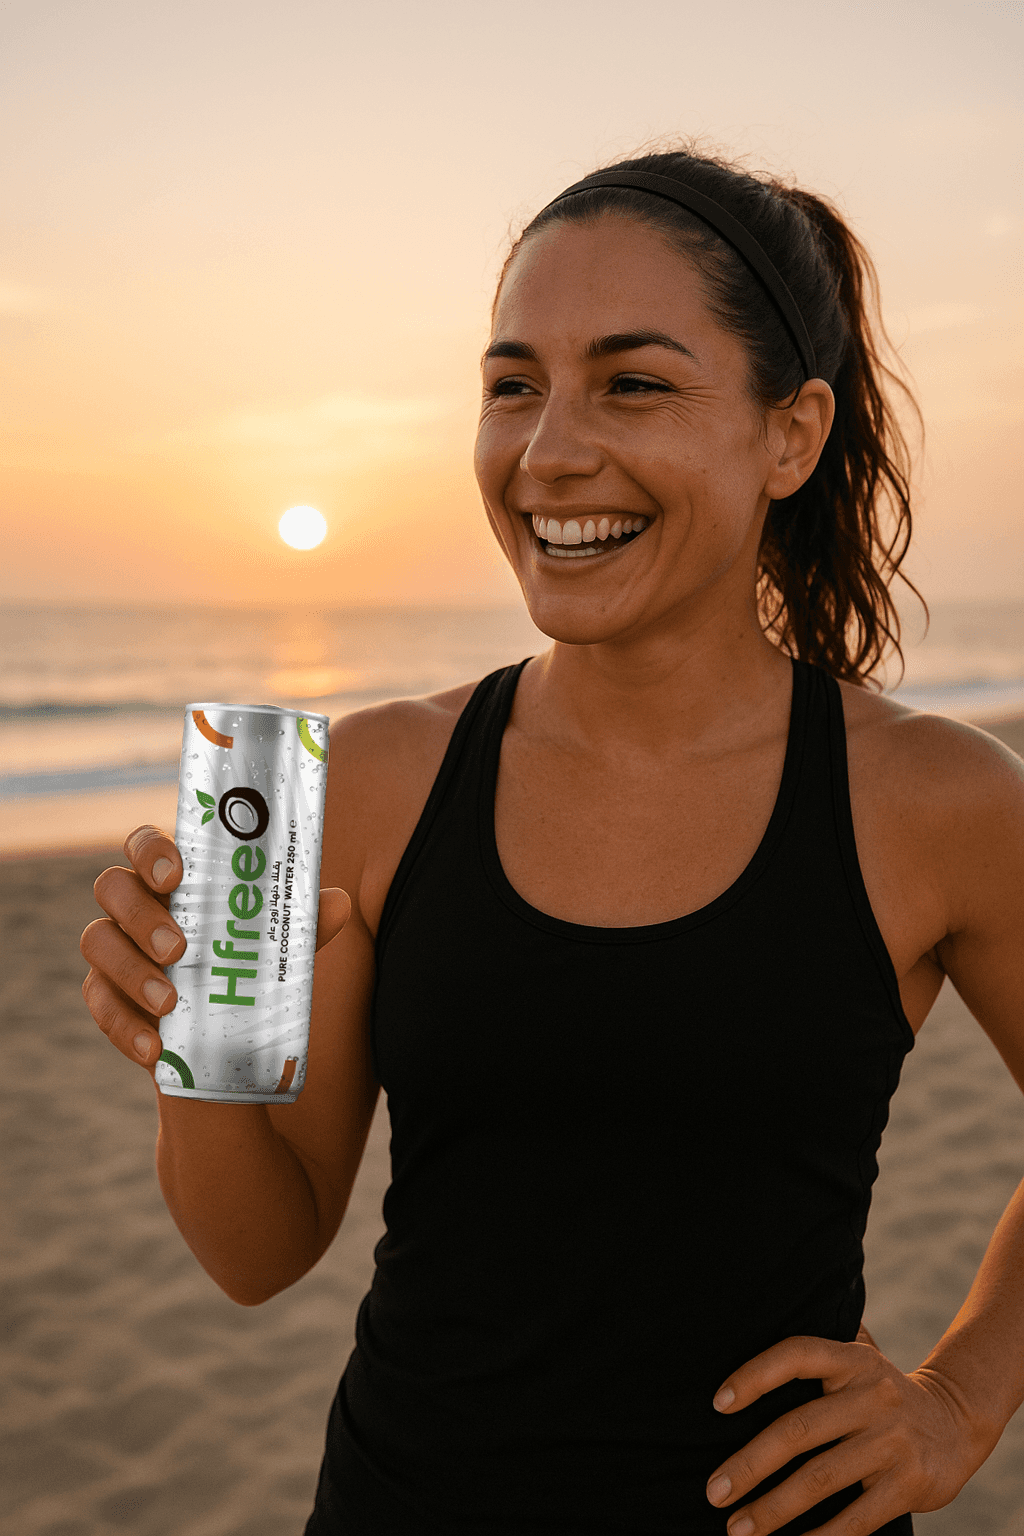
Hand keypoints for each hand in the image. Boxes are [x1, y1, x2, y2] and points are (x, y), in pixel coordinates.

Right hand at [81, 823, 350, 1071]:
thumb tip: (339, 902)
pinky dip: (125, 1027)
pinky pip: (101, 1006)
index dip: (151, 851)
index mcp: (172, 878)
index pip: (144, 844)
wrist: (224, 1030)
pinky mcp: (108, 996)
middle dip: (140, 915)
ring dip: (131, 971)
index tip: (174, 875)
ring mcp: (115, 950)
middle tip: (179, 948)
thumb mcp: (278, 941)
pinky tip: (155, 1048)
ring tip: (170, 1003)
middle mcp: (134, 906)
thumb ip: (304, 922)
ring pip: (96, 943)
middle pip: (112, 887)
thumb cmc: (247, 959)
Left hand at [704, 1334, 996, 1534]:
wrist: (958, 1420)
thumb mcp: (858, 1357)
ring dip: (773, 1509)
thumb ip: (816, 1351)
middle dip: (750, 1465)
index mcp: (851, 1360)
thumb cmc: (882, 1391)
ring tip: (738, 1529)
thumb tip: (755, 1325)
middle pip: (799, 1429)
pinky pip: (856, 1518)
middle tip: (713, 1492)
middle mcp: (872, 1395)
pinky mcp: (910, 1483)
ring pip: (820, 1479)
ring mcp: (892, 1440)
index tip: (717, 1403)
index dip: (755, 1375)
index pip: (796, 1355)